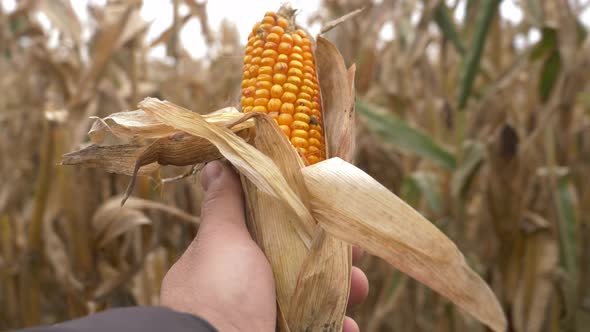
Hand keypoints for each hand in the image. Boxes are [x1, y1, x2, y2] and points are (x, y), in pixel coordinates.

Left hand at [161, 161, 367, 331]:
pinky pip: (316, 328)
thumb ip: (225, 203)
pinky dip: (335, 328)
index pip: (272, 235)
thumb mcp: (222, 239)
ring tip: (360, 292)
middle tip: (358, 258)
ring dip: (341, 295)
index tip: (333, 220)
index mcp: (228, 262)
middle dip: (331, 262)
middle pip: (297, 269)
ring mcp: (262, 319)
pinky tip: (348, 328)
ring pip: (310, 301)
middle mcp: (244, 292)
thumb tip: (217, 162)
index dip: (304, 224)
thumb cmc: (219, 295)